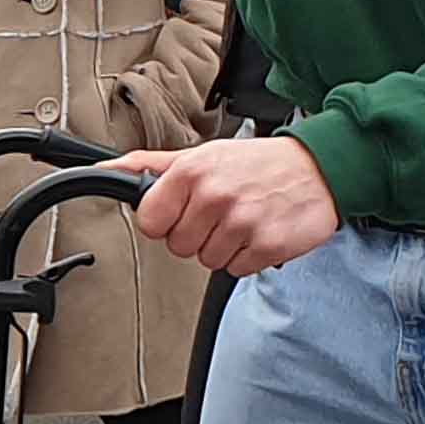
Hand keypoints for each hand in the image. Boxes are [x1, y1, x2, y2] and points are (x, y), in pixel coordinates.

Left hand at [113, 137, 339, 276]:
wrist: (319, 167)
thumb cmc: (255, 163)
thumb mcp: (201, 154)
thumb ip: (149, 166)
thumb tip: (105, 171)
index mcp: (193, 172)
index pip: (150, 222)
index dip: (165, 221)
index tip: (184, 211)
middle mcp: (216, 196)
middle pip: (178, 246)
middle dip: (197, 234)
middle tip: (221, 213)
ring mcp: (243, 222)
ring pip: (207, 260)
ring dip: (224, 246)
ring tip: (243, 219)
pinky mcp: (268, 245)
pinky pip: (237, 269)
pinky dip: (248, 256)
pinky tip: (260, 230)